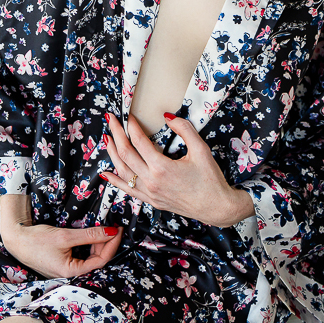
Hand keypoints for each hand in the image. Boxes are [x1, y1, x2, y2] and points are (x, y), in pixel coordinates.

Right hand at [0, 194, 122, 277]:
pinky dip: (88, 246)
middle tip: (113, 227)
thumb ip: (89, 235)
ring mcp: (67, 269)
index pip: (100, 260)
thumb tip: (110, 232)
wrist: (16, 240)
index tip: (117, 230)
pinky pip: (81, 256)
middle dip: (106, 244)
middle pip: (96, 260)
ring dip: (98, 244)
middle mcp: (71, 274)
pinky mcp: (64, 263)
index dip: (111, 245)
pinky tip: (92, 236)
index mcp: (71, 272)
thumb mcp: (65, 236)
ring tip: (104, 230)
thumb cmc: (36, 240)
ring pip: (89, 258)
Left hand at [102, 112, 254, 227]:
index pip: (139, 141)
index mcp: (162, 168)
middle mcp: (152, 181)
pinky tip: (106, 173)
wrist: (217, 207)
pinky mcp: (151, 201)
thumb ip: (184, 129)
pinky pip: (128, 190)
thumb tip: (167, 117)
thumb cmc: (211, 180)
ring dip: (112, 153)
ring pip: (123, 171)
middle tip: (111, 119)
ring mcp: (150, 193)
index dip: (131, 125)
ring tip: (107, 139)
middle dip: (116, 134)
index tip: (128, 115)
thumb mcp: (201, 150)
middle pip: (125, 154)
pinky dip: (115, 180)